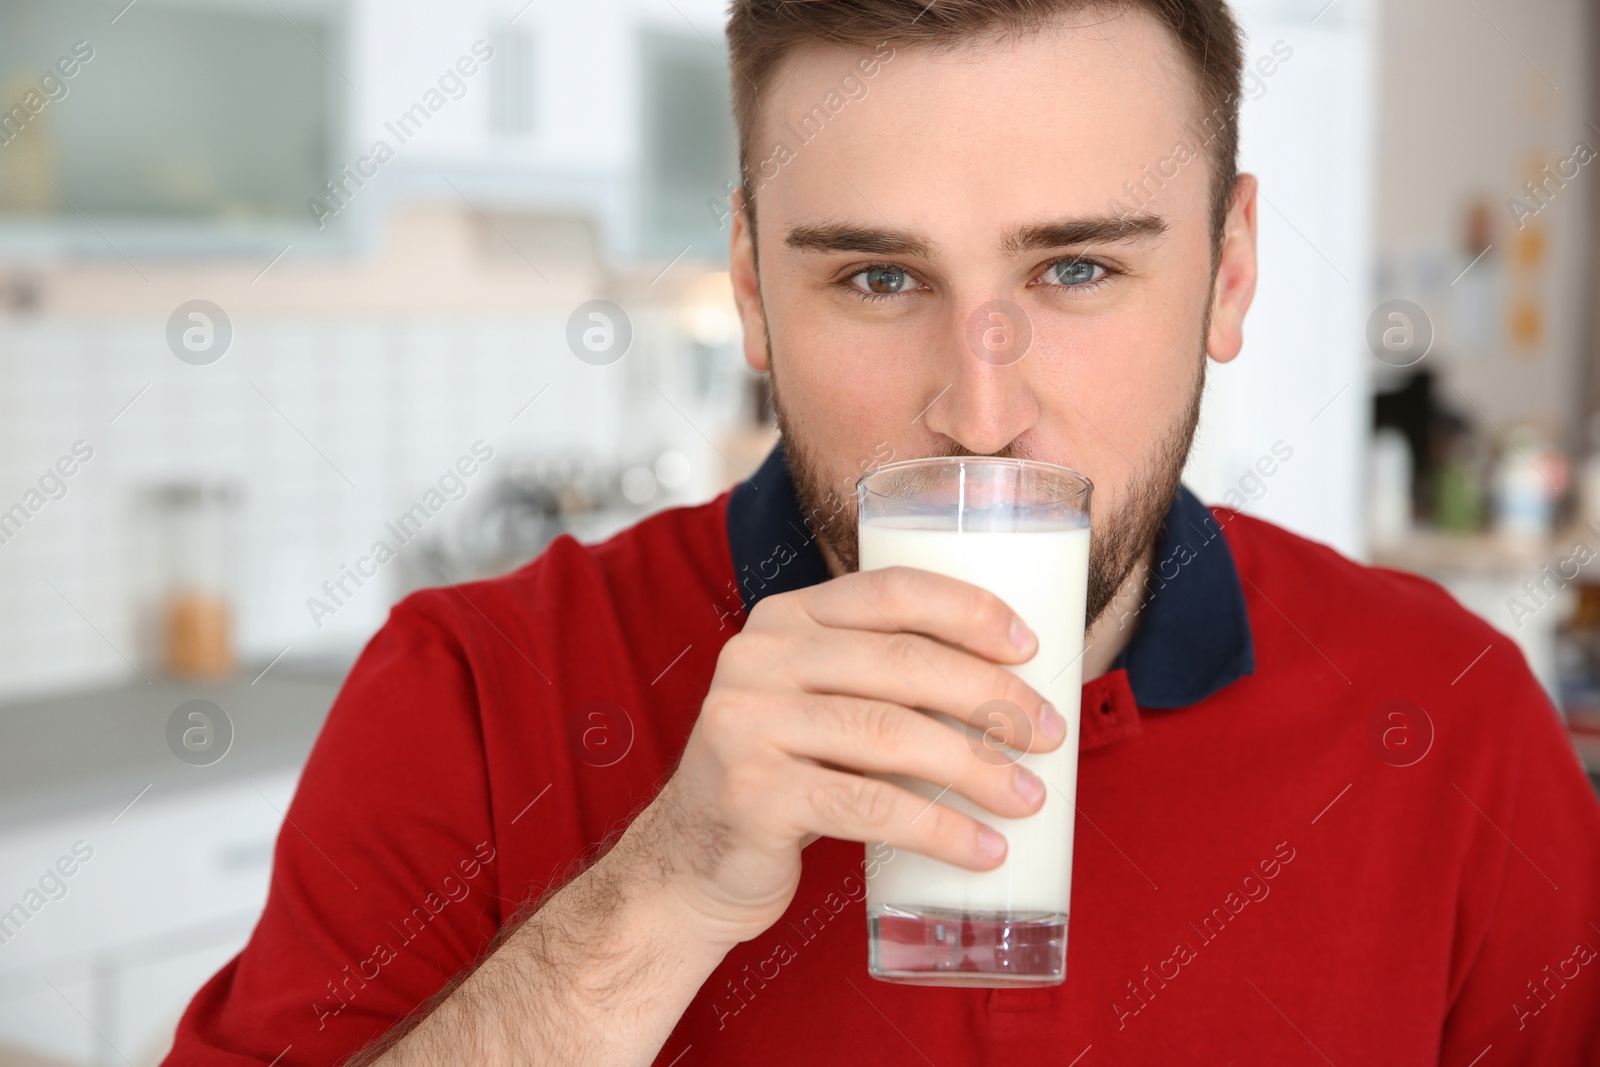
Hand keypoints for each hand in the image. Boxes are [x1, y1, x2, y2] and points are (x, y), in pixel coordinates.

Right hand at [636, 565, 1063, 947]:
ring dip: (977, 768)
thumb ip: (881, 680)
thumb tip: (1015, 688)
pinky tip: (982, 847)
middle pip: (901, 663)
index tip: (1032, 649)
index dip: (969, 610)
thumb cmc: (787, 776)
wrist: (694, 860)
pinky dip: (939, 828)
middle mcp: (758, 657)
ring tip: (1029, 796)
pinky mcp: (753, 793)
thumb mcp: (819, 706)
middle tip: (1049, 734)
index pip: (889, 591)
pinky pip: (869, 806)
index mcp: (784, 618)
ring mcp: (748, 723)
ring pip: (891, 734)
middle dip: (991, 697)